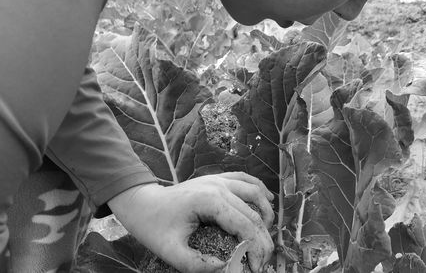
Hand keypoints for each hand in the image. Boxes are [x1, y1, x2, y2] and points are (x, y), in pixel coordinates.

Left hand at [107, 172, 274, 272]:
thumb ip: (197, 264)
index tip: (256, 268)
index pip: (245, 225)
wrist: (141, 203)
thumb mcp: (170, 252)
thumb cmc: (153, 227)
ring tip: (267, 237)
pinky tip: (267, 202)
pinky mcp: (217, 179)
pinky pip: (245, 180)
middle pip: (254, 213)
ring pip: (255, 193)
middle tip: (263, 260)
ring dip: (266, 214)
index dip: (256, 249)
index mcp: (209, 201)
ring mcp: (218, 179)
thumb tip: (226, 268)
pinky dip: (259, 190)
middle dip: (263, 239)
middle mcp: (218, 186)